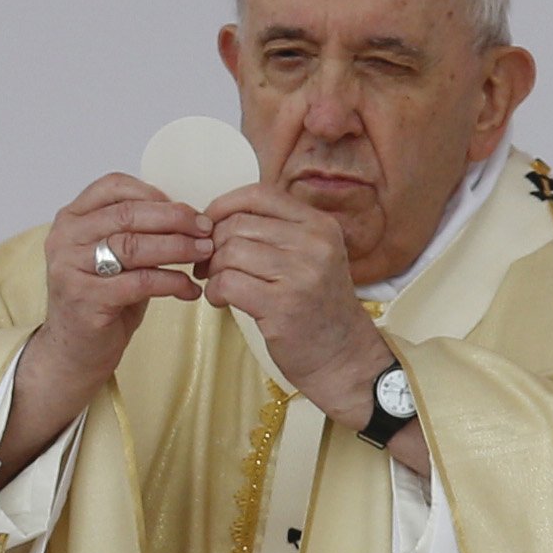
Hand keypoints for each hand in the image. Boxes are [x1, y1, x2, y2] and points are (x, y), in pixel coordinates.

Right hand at [0, 173, 210, 482]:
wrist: (74, 352)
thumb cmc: (102, 300)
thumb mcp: (115, 257)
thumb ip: (137, 231)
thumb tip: (188, 213)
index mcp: (72, 219)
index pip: (114, 186)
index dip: (156, 194)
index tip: (188, 209)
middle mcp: (65, 238)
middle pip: (129, 214)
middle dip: (175, 219)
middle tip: (207, 229)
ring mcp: (71, 268)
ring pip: (133, 245)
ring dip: (178, 247)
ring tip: (206, 254)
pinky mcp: (86, 299)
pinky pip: (139, 282)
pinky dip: (172, 283)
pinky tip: (190, 290)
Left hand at [201, 183, 388, 424]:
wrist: (345, 357)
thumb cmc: (319, 308)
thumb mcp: (312, 258)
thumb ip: (276, 233)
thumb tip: (214, 220)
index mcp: (320, 225)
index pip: (259, 194)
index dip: (223, 206)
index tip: (210, 227)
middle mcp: (314, 244)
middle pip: (238, 224)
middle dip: (212, 244)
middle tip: (207, 264)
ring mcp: (300, 274)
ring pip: (229, 252)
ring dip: (212, 270)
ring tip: (216, 284)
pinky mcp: (282, 306)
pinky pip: (227, 283)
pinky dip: (214, 291)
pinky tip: (221, 301)